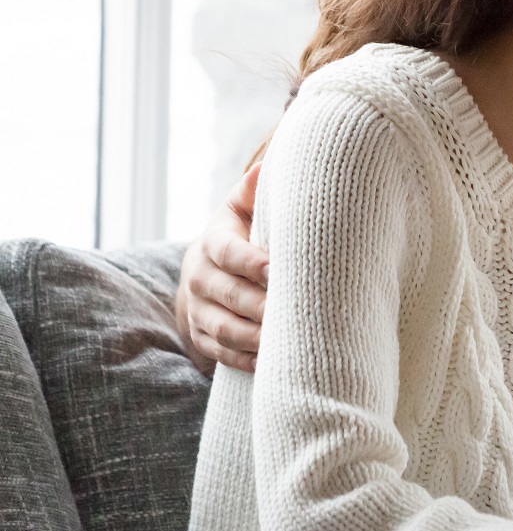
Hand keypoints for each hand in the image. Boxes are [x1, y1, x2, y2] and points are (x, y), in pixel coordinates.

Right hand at [174, 163, 268, 373]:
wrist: (206, 268)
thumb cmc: (240, 234)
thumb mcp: (242, 209)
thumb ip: (252, 193)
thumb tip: (264, 169)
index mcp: (213, 244)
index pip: (228, 253)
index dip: (250, 263)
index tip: (277, 271)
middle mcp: (200, 278)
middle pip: (229, 296)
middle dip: (260, 305)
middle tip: (295, 311)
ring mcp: (198, 311)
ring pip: (224, 329)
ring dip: (255, 337)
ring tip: (287, 340)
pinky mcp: (201, 337)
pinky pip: (221, 352)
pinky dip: (246, 359)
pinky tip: (273, 360)